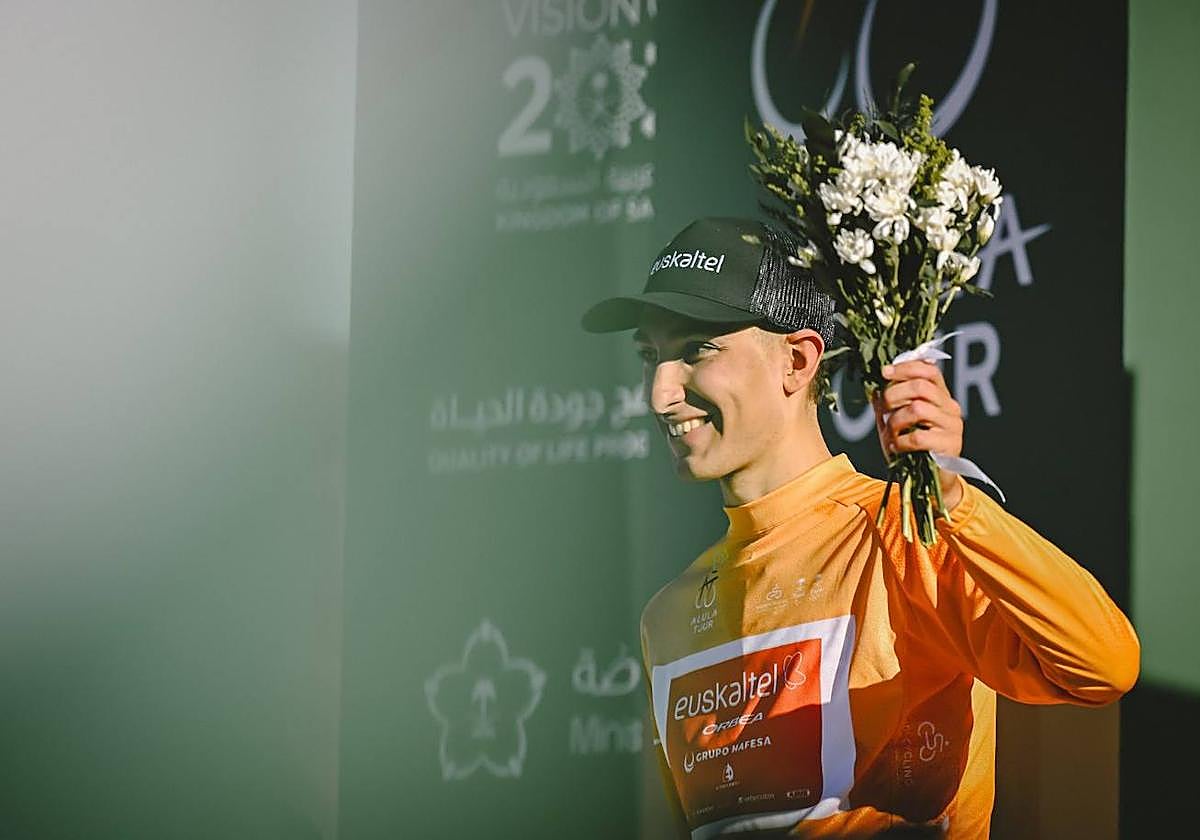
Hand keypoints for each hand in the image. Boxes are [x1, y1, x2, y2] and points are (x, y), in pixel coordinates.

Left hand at [871, 360, 964, 510]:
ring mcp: (953, 427)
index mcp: (940, 397)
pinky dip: (902, 441)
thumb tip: (874, 386)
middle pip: (921, 387)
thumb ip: (888, 404)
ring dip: (896, 421)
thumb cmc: (911, 450)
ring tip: (891, 433)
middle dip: (894, 394)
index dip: (906, 368)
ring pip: (918, 409)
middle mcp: (950, 408)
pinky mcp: (950, 446)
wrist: (929, 483)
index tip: (884, 372)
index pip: (929, 371)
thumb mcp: (896, 423)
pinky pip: (919, 437)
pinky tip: (898, 447)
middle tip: (884, 409)